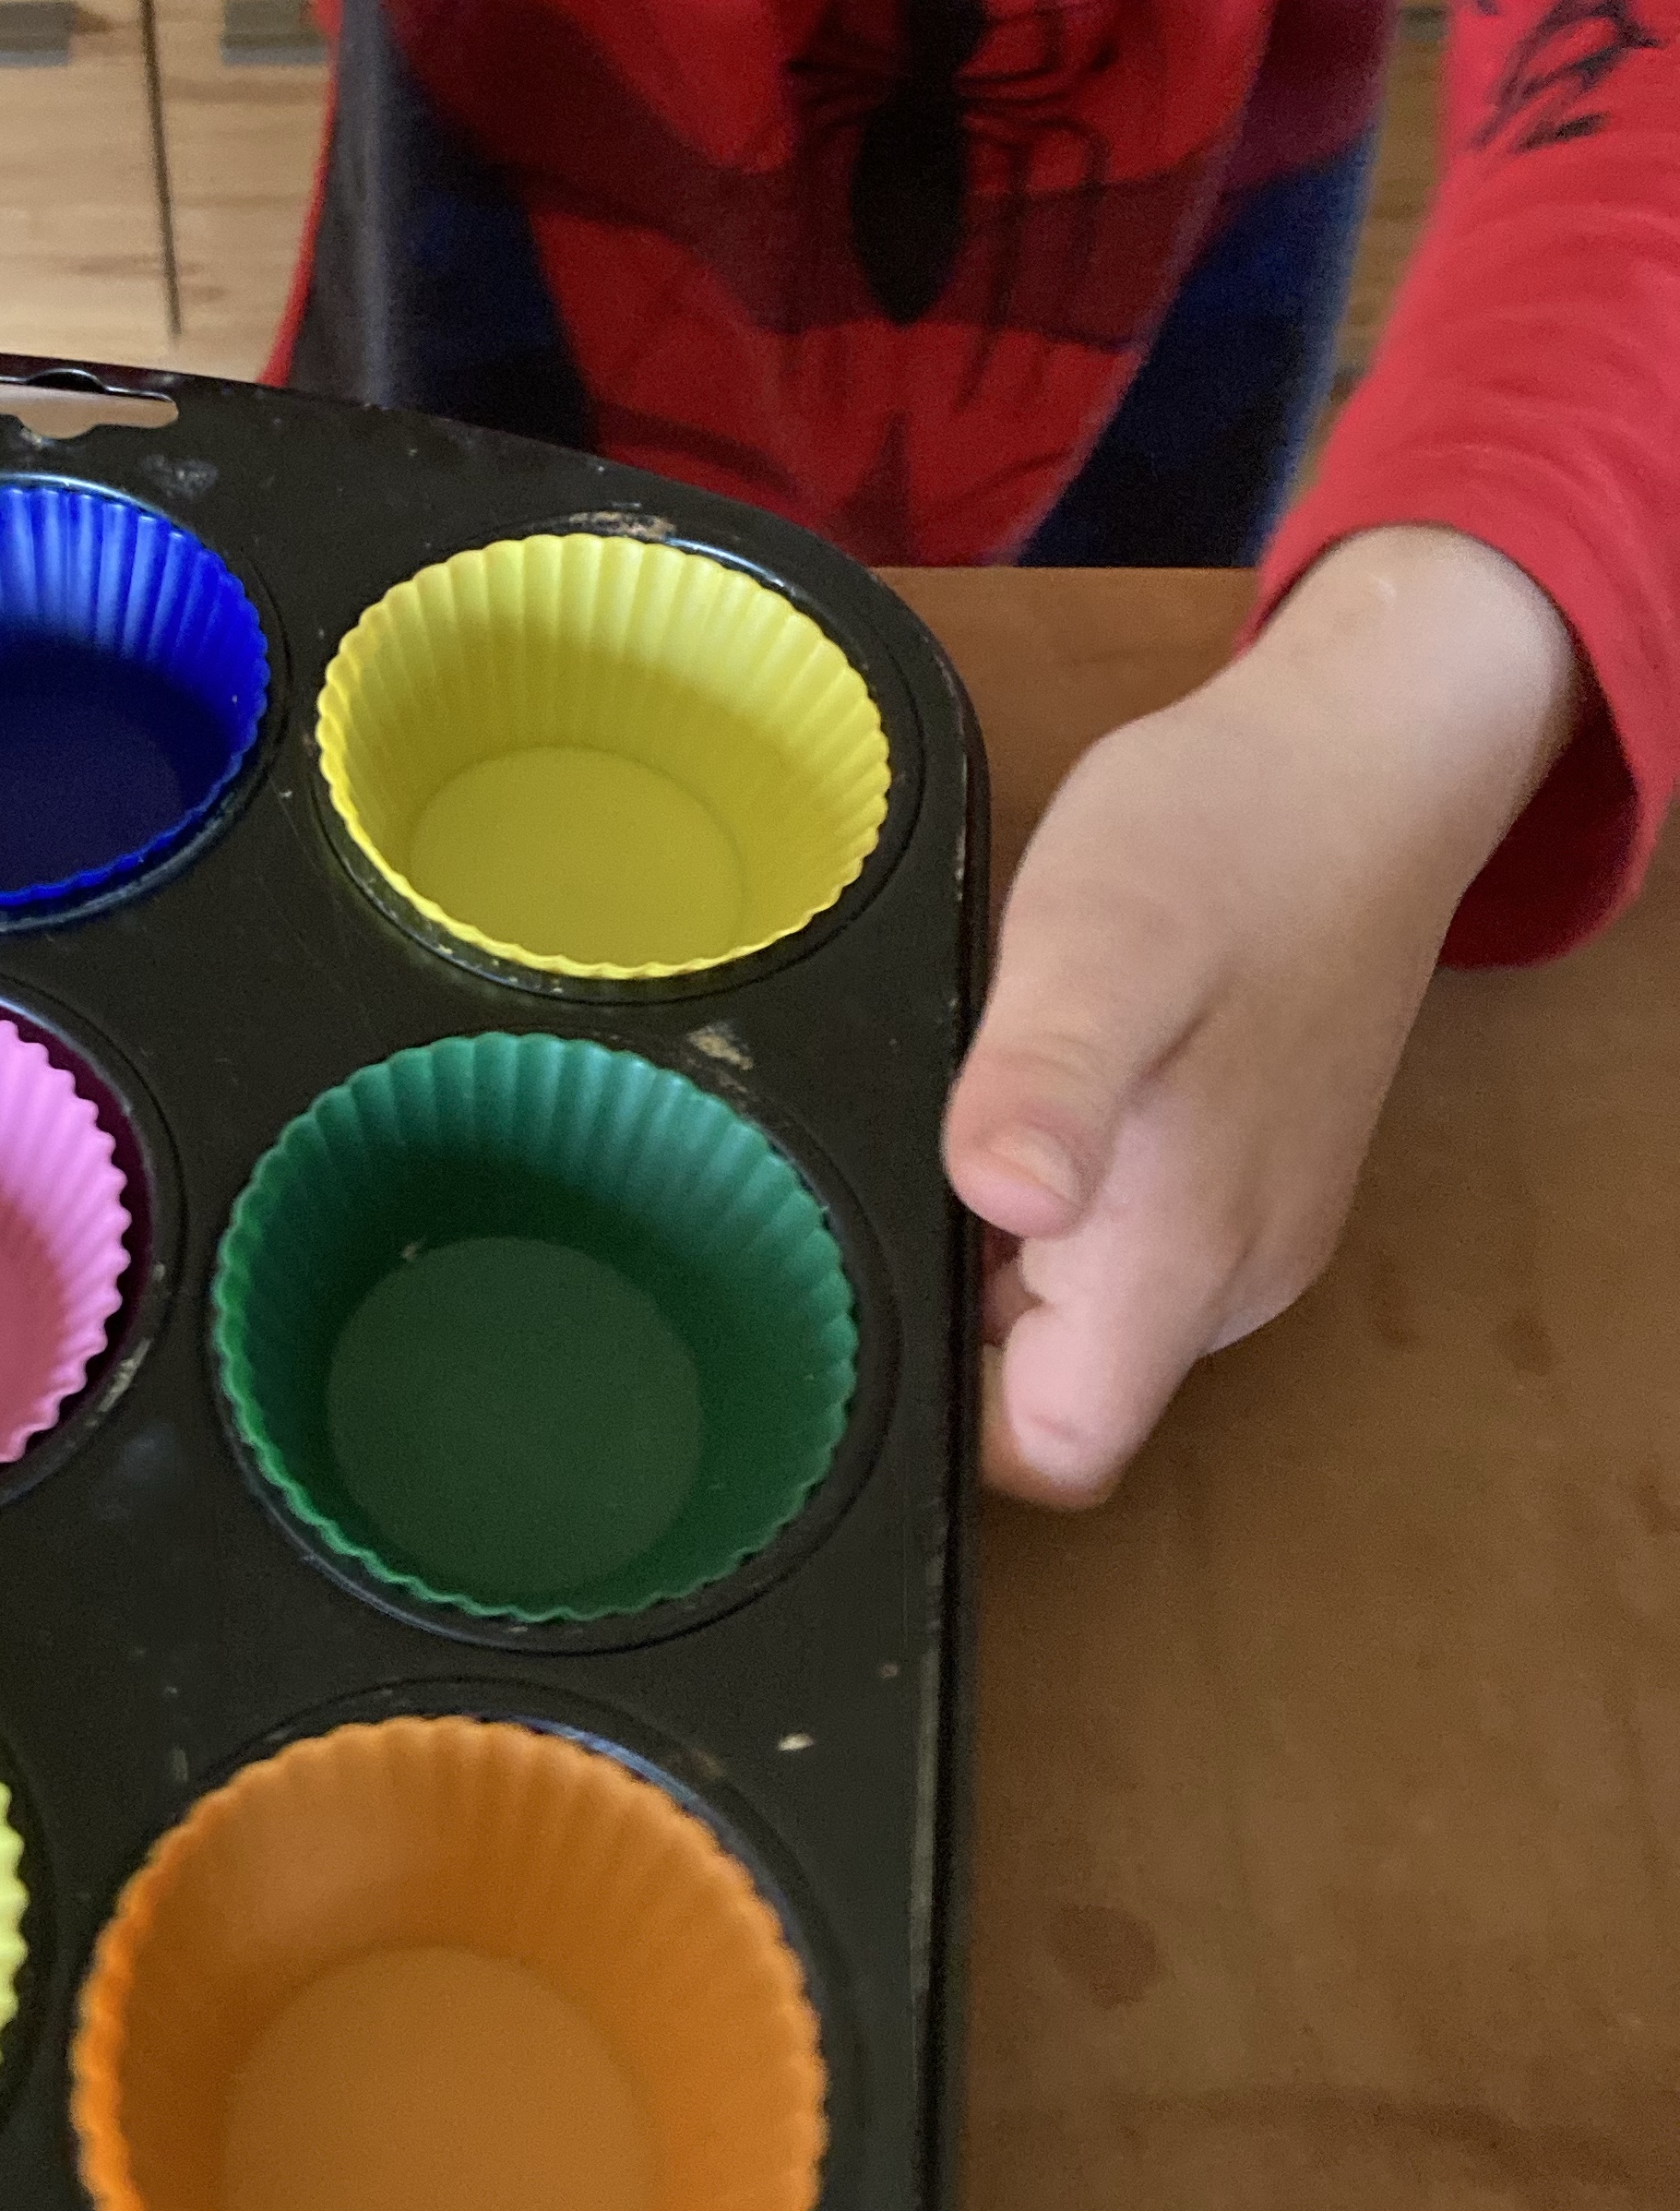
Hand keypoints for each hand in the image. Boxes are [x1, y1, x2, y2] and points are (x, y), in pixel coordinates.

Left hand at [943, 527, 1583, 1507]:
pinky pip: (1119, 1247)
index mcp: (1186, 1250)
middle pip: (1056, 1393)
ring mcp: (1245, 1229)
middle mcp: (1227, 1276)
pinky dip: (1044, 1204)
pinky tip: (1000, 1097)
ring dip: (988, 1256)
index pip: (1058, 1447)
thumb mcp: (1106, 938)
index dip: (950, 1423)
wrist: (1365, 763)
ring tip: (917, 1127)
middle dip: (945, 1325)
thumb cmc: (1227, 840)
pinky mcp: (1242, 1175)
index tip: (849, 1313)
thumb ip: (1050, 1078)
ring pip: (1080, 1319)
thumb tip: (1004, 1200)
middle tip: (845, 1190)